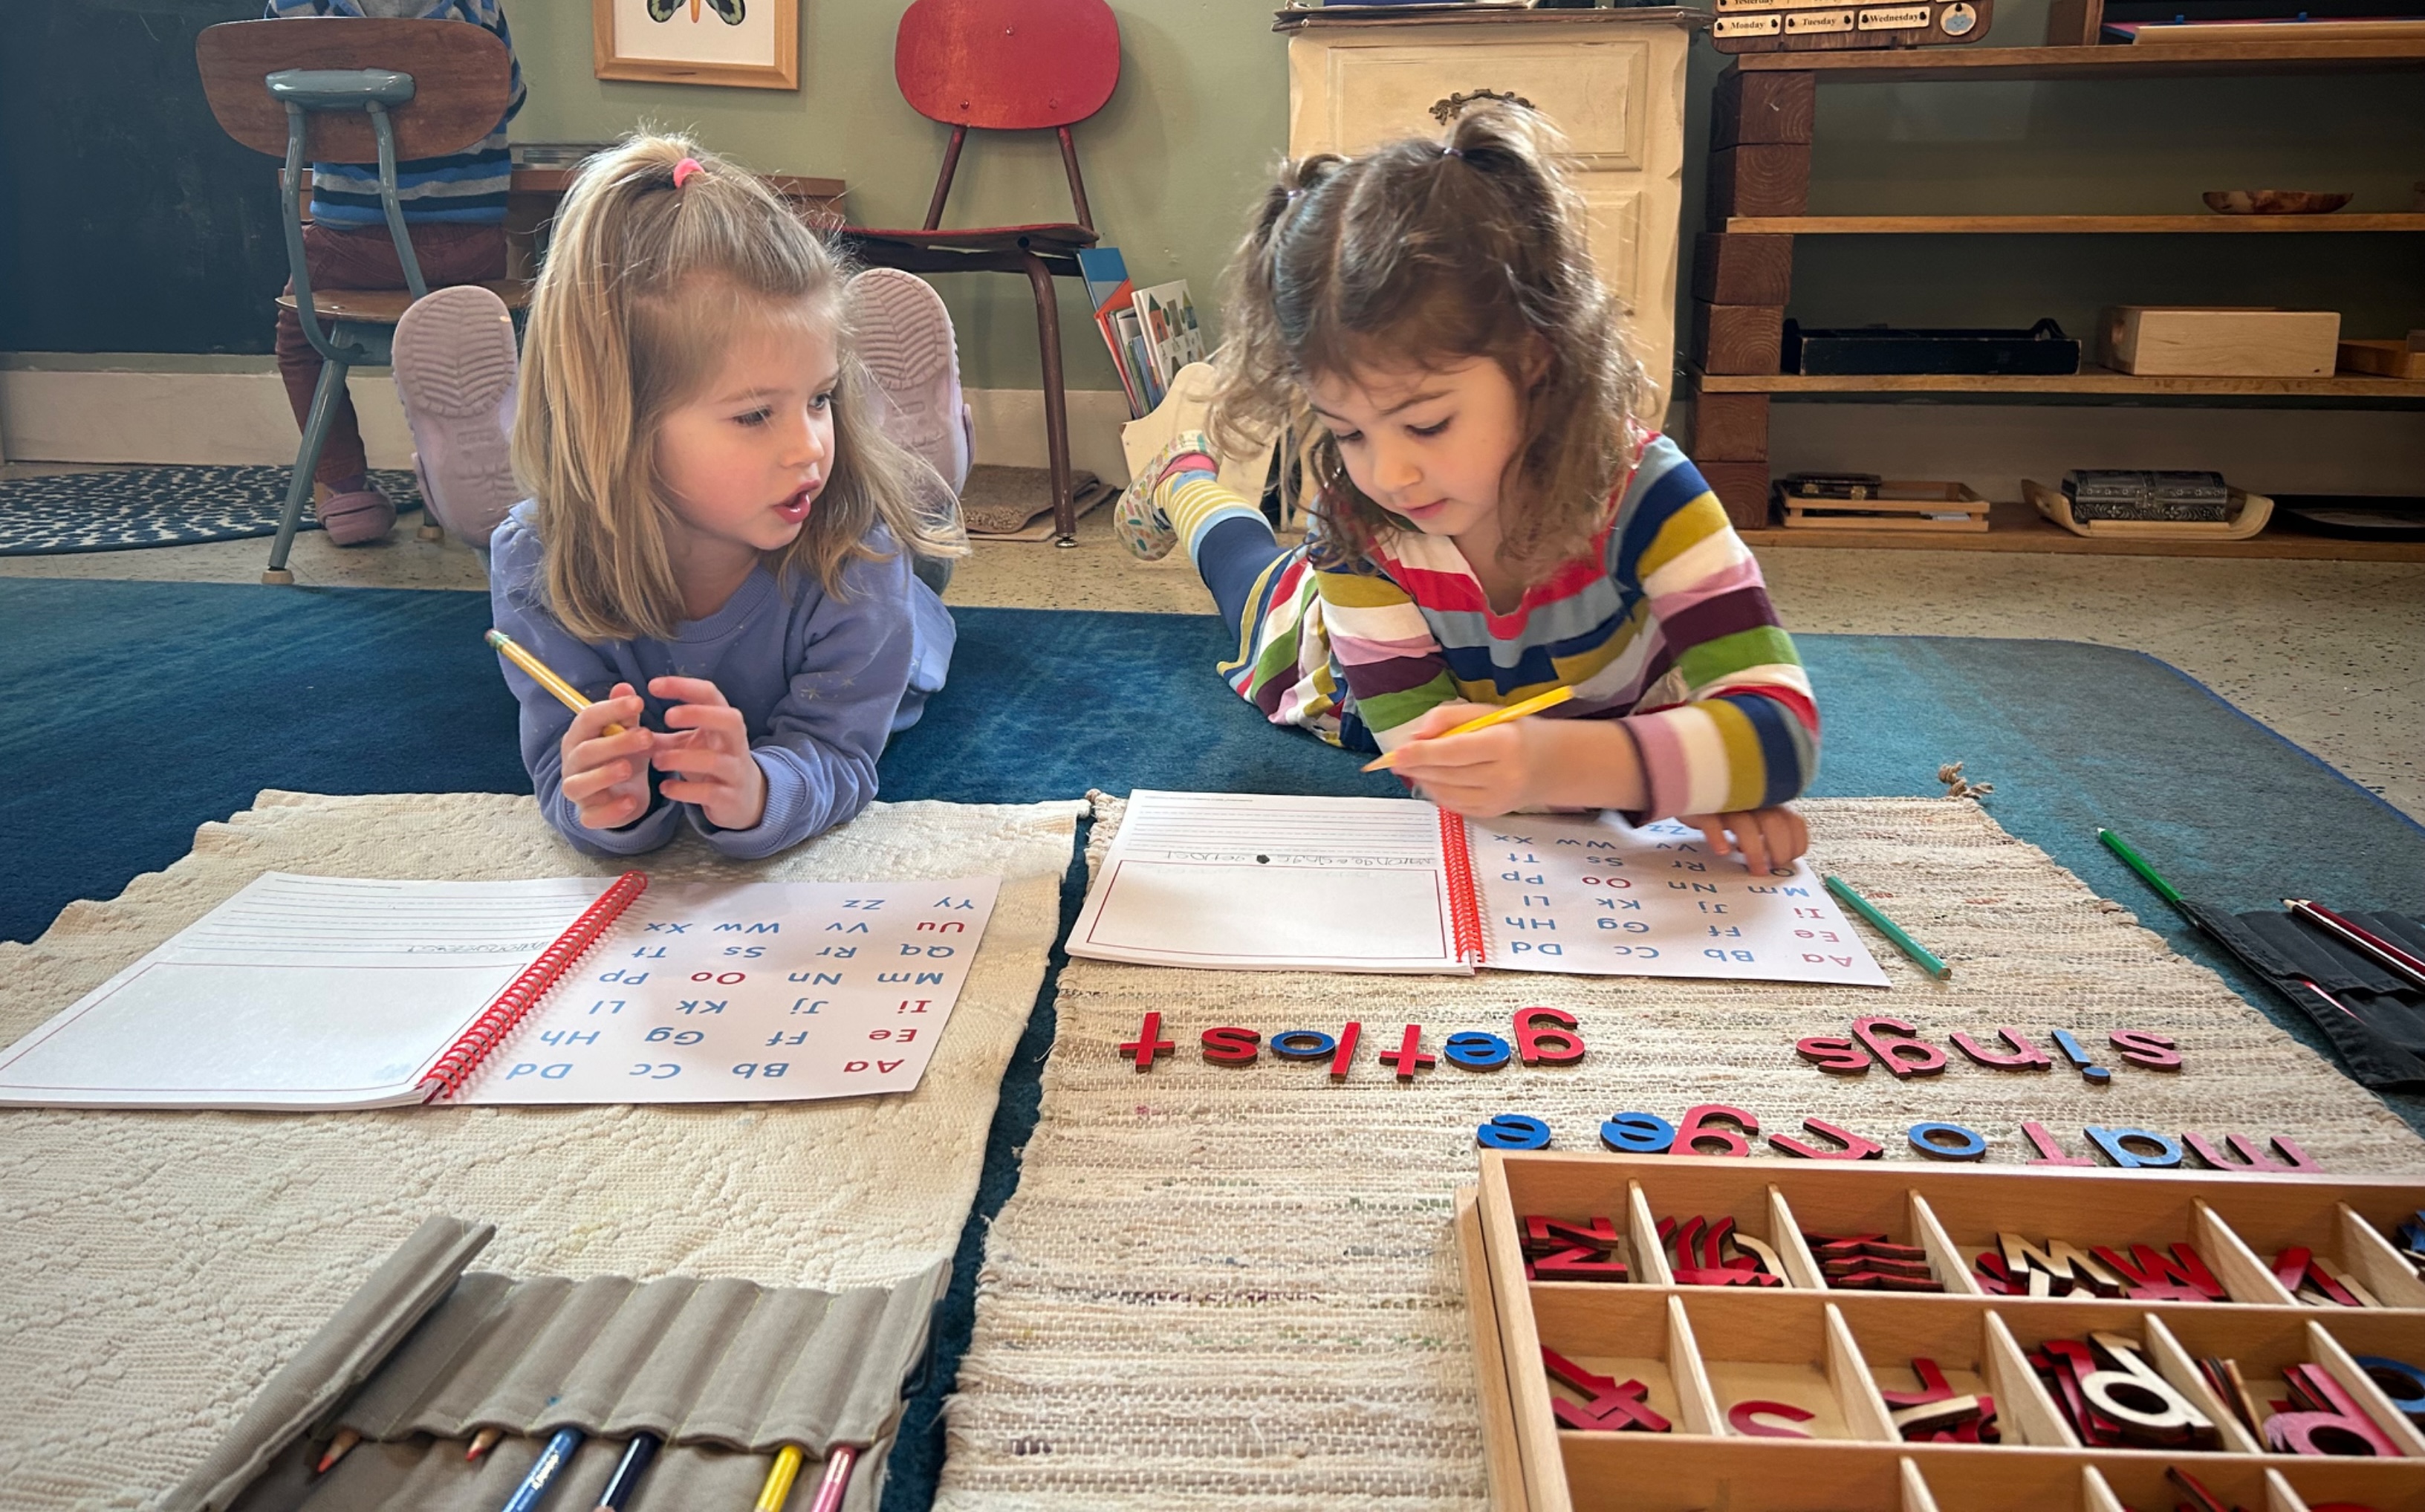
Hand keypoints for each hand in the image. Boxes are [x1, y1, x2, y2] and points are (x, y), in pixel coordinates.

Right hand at [558, 682, 652, 830]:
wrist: (621, 797)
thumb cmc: (620, 758)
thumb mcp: (626, 735)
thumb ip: (625, 714)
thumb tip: (625, 686)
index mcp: (580, 737)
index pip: (587, 719)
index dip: (611, 709)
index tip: (639, 702)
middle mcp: (572, 763)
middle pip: (585, 751)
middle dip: (615, 743)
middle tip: (647, 737)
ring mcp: (577, 791)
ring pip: (578, 785)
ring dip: (603, 776)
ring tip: (628, 768)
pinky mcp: (588, 815)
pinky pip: (592, 816)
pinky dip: (610, 811)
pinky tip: (631, 801)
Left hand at [648, 675, 767, 830]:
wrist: (743, 799)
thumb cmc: (712, 763)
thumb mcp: (689, 745)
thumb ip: (661, 736)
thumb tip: (626, 723)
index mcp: (724, 723)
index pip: (710, 695)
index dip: (683, 687)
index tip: (652, 686)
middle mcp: (736, 743)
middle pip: (729, 720)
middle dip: (698, 714)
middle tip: (666, 717)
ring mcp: (735, 771)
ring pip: (715, 760)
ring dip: (682, 758)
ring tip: (656, 761)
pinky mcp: (730, 798)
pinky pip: (709, 792)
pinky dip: (684, 790)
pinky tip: (665, 789)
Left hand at [1383, 701, 1545, 818]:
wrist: (1550, 763)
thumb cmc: (1514, 732)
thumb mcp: (1487, 713)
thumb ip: (1449, 717)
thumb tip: (1417, 735)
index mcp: (1505, 744)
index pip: (1456, 751)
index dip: (1424, 753)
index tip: (1398, 752)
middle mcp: (1503, 776)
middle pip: (1447, 774)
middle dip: (1417, 767)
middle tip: (1396, 759)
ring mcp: (1498, 799)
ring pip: (1446, 792)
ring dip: (1423, 779)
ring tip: (1412, 766)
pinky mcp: (1492, 813)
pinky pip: (1454, 805)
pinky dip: (1436, 792)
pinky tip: (1431, 779)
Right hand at [1681, 805, 1808, 876]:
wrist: (1682, 783)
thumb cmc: (1721, 805)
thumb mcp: (1748, 813)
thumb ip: (1764, 829)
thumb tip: (1776, 858)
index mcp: (1769, 799)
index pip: (1795, 822)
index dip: (1796, 844)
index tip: (1786, 861)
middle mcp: (1752, 797)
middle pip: (1775, 824)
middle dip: (1779, 851)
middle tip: (1770, 870)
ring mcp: (1726, 800)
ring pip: (1747, 825)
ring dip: (1755, 852)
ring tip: (1755, 871)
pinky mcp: (1702, 804)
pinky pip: (1712, 821)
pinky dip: (1718, 837)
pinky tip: (1722, 850)